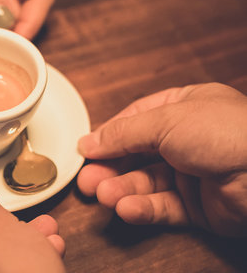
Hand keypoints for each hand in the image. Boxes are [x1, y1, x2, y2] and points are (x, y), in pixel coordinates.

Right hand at [77, 83, 246, 235]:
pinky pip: (162, 206)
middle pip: (136, 154)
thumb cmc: (228, 133)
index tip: (86, 149)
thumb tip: (90, 141)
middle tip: (88, 180)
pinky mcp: (197, 205)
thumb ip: (123, 133)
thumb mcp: (165, 120)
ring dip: (121, 189)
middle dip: (110, 167)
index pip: (136, 120)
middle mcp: (187, 139)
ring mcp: (192, 172)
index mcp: (183, 107)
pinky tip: (126, 207)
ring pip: (146, 183)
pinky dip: (142, 207)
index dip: (110, 135)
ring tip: (103, 195)